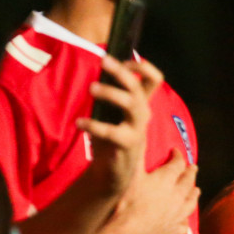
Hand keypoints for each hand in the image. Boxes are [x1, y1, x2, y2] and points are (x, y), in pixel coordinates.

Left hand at [78, 55, 160, 198]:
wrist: (115, 175)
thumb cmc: (111, 141)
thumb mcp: (113, 116)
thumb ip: (110, 99)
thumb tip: (98, 75)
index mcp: (141, 105)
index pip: (154, 79)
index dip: (142, 66)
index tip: (123, 58)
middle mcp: (143, 114)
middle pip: (139, 86)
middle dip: (122, 71)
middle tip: (104, 60)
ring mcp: (138, 129)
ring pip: (131, 104)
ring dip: (112, 93)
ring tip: (91, 88)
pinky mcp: (127, 144)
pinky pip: (112, 131)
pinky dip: (94, 125)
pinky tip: (79, 123)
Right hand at [103, 149, 198, 233]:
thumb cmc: (123, 202)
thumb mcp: (129, 174)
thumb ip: (136, 154)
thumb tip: (137, 135)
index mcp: (166, 180)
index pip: (177, 164)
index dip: (177, 156)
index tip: (175, 152)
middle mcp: (176, 197)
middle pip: (188, 181)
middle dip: (189, 172)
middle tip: (192, 167)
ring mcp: (175, 216)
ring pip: (190, 203)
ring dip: (193, 194)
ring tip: (195, 190)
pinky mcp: (170, 233)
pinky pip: (182, 227)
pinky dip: (184, 222)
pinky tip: (184, 223)